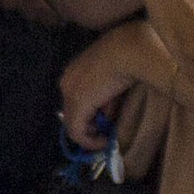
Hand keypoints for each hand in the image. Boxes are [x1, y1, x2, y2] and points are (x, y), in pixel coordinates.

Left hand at [58, 19, 152, 149]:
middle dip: (90, 125)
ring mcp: (69, 94)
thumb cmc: (126, 57)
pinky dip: (90, 141)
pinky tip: (104, 142)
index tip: (106, 120)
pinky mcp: (77, 105)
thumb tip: (107, 115)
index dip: (90, 115)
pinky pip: (77, 132)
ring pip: (74, 124)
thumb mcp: (113, 77)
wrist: (127, 51)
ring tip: (109, 131)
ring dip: (91, 133)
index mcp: (74, 71)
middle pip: (72, 113)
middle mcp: (66, 81)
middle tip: (107, 131)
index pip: (76, 100)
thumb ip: (106, 96)